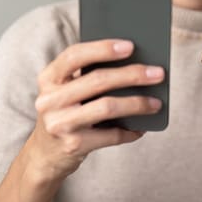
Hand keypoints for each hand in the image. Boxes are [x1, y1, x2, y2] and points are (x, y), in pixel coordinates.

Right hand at [27, 39, 164, 181]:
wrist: (44, 156)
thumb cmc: (65, 115)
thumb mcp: (65, 92)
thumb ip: (87, 77)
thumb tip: (134, 65)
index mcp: (48, 79)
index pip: (74, 56)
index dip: (103, 48)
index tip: (131, 46)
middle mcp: (50, 100)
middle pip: (97, 80)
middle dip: (132, 75)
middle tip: (157, 73)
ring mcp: (60, 124)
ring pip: (107, 107)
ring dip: (137, 104)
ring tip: (156, 103)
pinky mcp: (73, 146)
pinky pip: (111, 135)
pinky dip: (130, 131)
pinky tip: (142, 127)